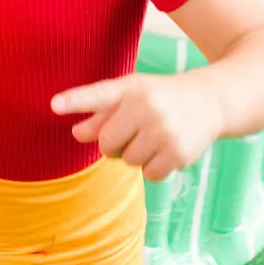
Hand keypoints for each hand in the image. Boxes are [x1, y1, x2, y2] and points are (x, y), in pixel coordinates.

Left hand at [50, 71, 222, 182]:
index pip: (98, 96)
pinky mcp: (179, 153)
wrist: (210, 101)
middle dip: (116, 143)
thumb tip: (76, 134)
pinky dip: (154, 167)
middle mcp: (147, 107)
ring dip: (137, 155)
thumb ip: (101, 113)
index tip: (53, 105)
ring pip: (128, 162)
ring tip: (155, 135)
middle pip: (107, 145)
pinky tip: (167, 148)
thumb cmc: (160, 97)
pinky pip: (149, 175)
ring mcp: (164, 131)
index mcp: (131, 89)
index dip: (75, 101)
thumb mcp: (131, 96)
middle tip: (135, 128)